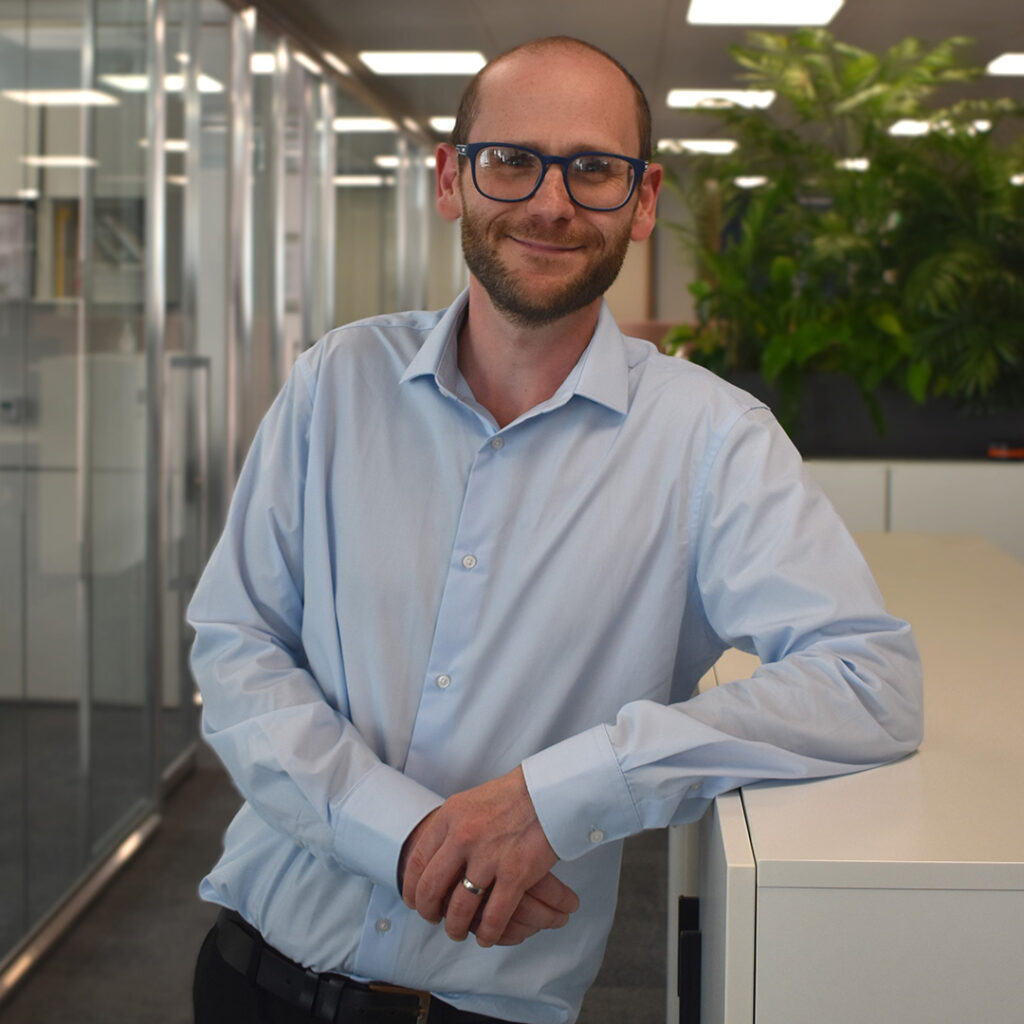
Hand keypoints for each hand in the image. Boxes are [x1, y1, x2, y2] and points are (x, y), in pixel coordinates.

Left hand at [399, 767, 579, 946]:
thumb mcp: (469, 802)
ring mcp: (489, 856)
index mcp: (449, 817)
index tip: (413, 901)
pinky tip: (486, 937)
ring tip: (459, 932)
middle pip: (431, 888)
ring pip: (460, 907)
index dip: (411, 889)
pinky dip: (488, 932)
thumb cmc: (511, 796)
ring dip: (456, 927)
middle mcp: (464, 836)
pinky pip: (494, 915)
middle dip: (428, 911)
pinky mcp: (516, 873)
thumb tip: (434, 856)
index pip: (417, 862)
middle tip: (433, 919)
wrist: (548, 791)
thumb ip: (450, 828)